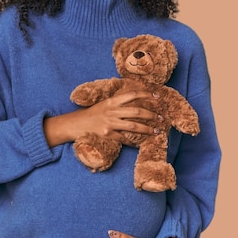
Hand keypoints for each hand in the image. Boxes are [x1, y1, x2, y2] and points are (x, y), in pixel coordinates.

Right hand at [44, 91, 161, 147]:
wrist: (76, 124)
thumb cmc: (92, 114)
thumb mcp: (105, 104)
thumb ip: (118, 103)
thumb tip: (136, 101)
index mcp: (112, 101)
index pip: (132, 95)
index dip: (146, 95)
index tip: (157, 97)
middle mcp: (112, 111)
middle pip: (137, 112)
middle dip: (151, 115)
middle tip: (161, 118)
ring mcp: (110, 124)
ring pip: (134, 126)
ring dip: (147, 129)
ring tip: (156, 131)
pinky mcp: (108, 135)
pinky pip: (125, 139)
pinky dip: (134, 142)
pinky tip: (141, 143)